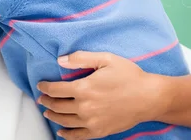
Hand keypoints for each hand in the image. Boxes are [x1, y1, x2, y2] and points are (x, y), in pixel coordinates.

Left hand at [37, 51, 167, 139]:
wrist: (149, 97)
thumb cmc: (129, 76)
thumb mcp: (106, 59)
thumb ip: (81, 58)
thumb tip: (61, 60)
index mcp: (84, 88)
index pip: (55, 89)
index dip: (45, 87)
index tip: (41, 85)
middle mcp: (85, 107)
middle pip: (57, 106)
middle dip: (46, 101)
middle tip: (42, 98)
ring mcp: (92, 121)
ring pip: (64, 121)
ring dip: (53, 115)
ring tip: (47, 111)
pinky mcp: (99, 131)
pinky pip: (77, 136)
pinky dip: (66, 134)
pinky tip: (61, 131)